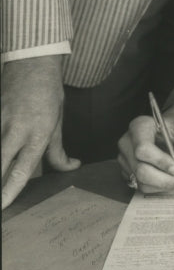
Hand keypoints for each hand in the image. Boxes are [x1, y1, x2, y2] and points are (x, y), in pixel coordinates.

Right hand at [1, 54, 80, 208]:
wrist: (32, 62)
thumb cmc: (48, 92)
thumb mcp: (58, 120)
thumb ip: (58, 150)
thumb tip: (71, 167)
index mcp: (37, 133)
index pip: (22, 170)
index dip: (10, 191)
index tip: (3, 207)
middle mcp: (16, 130)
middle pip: (0, 166)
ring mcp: (0, 122)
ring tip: (0, 183)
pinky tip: (0, 155)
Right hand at [117, 106, 173, 193]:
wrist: (170, 130)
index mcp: (139, 126)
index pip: (143, 149)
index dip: (161, 162)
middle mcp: (127, 143)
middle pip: (140, 169)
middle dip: (163, 178)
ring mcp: (125, 159)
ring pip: (141, 181)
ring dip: (162, 184)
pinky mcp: (127, 172)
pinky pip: (141, 186)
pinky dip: (158, 187)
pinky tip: (169, 178)